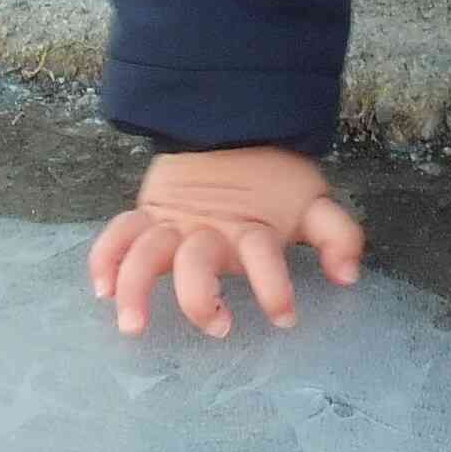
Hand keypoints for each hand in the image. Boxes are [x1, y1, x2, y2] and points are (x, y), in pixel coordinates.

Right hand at [88, 146, 364, 338]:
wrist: (230, 125)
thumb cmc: (272, 179)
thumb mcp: (312, 201)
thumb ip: (337, 235)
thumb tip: (349, 276)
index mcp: (251, 227)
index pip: (261, 255)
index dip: (274, 287)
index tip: (286, 318)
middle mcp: (209, 228)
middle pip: (198, 261)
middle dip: (201, 298)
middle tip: (217, 325)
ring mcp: (173, 223)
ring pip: (147, 252)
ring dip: (136, 287)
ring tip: (133, 325)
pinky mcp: (147, 216)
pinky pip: (118, 234)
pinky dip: (105, 258)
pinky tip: (101, 290)